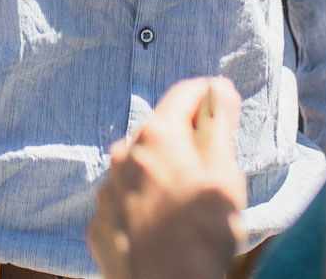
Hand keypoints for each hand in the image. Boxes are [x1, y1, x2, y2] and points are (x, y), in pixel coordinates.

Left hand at [89, 78, 248, 278]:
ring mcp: (107, 189)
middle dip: (187, 140)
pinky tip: (164, 225)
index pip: (185, 94)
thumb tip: (219, 89)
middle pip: (161, 131)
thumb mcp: (226, 176)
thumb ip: (220, 126)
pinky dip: (144, 202)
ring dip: (163, 172)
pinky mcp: (99, 221)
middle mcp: (123, 154)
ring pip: (140, 166)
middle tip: (213, 167)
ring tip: (188, 205)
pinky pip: (126, 199)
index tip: (225, 104)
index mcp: (157, 136)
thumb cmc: (202, 236)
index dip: (209, 96)